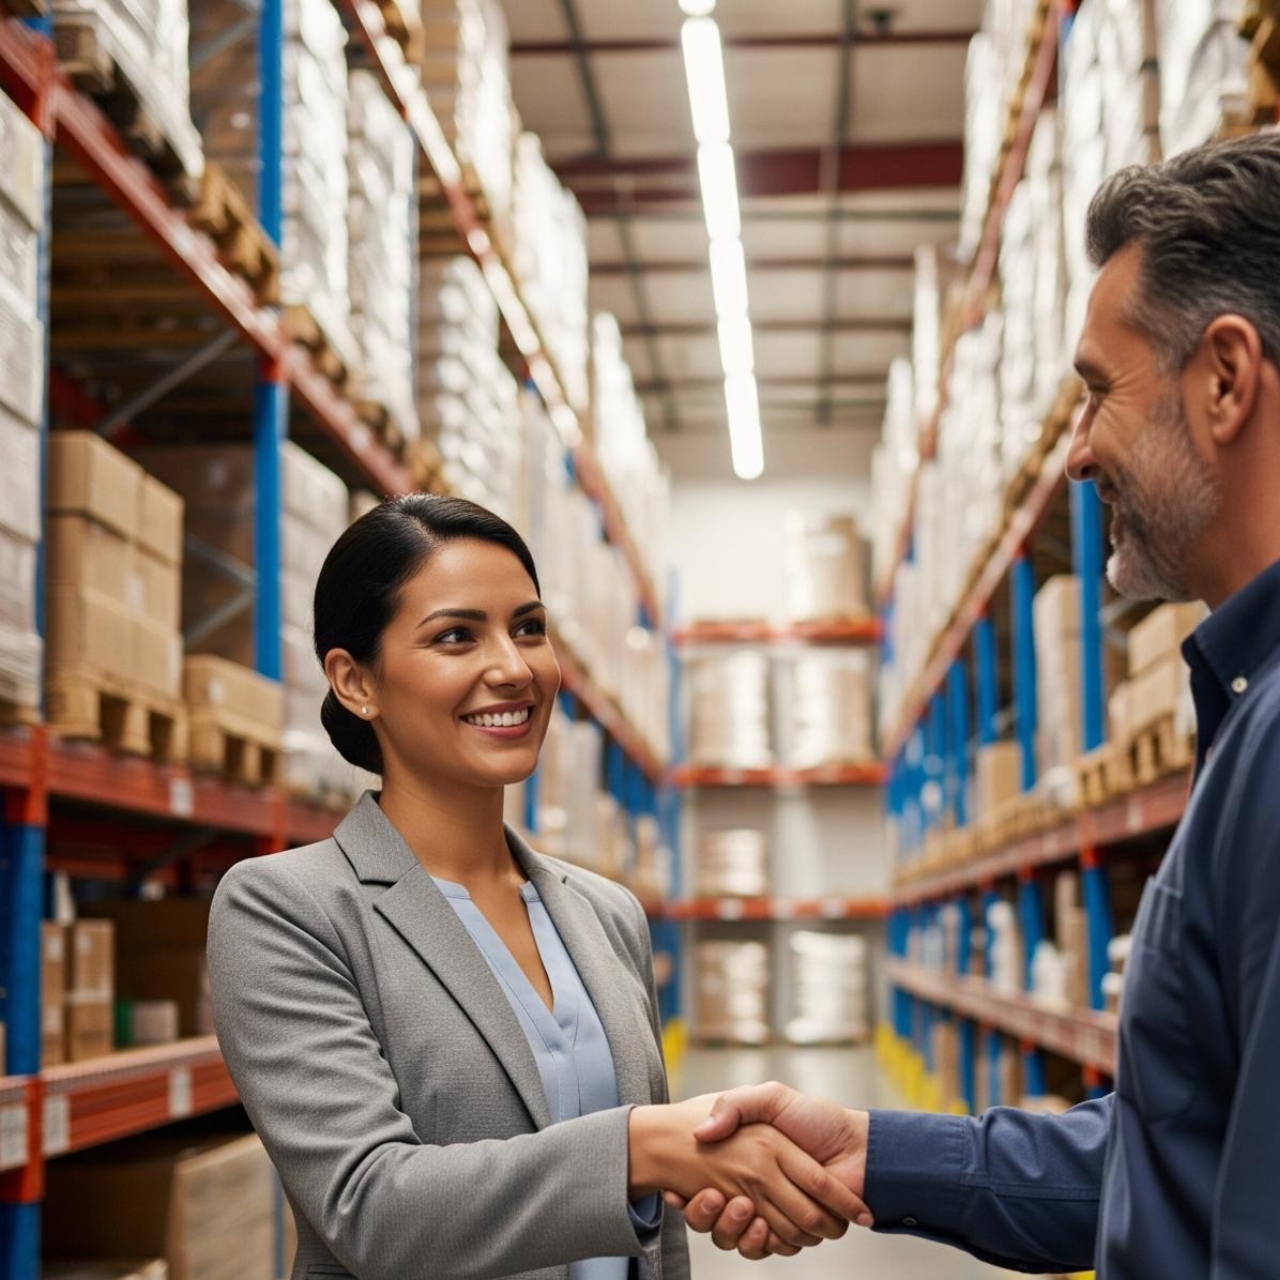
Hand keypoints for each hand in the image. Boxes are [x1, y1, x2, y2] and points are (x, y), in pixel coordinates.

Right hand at [628, 1095, 864, 1249]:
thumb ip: (736, 1105)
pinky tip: (757, 1225)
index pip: (704, 1183)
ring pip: (736, 1236)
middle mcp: (756, 1187)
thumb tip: (702, 1132)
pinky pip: (765, 1249)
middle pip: (716, 1216)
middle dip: (708, 1214)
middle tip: (711, 1196)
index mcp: (747, 1158)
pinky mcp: (792, 1232)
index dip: (687, 1194)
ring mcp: (773, 1211)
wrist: (859, 1147)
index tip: (677, 1192)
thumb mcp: (771, 1099)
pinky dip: (758, 1243)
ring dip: (731, 1228)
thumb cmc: (817, 1118)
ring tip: (740, 1207)